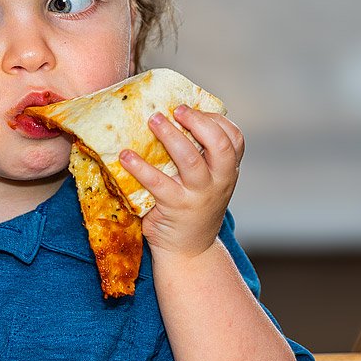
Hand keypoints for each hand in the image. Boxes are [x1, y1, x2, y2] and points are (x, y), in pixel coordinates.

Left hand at [118, 105, 243, 260]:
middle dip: (198, 121)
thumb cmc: (192, 208)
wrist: (189, 252)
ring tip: (153, 120)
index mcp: (228, 171)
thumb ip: (200, 157)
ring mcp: (198, 196)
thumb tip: (169, 117)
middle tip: (175, 109)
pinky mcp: (175, 208)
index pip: (234, 138)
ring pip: (190, 160)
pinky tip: (125, 156)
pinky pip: (157, 183)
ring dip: (170, 136)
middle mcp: (219, 182)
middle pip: (219, 144)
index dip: (215, 119)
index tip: (193, 109)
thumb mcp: (208, 183)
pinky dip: (140, 167)